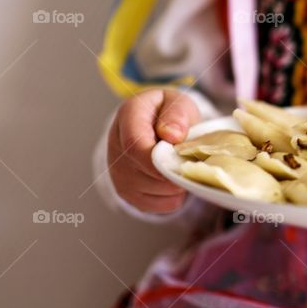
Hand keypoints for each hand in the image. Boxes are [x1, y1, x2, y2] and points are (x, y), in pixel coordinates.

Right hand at [107, 88, 199, 213]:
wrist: (157, 124)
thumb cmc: (170, 112)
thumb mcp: (178, 102)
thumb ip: (177, 114)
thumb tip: (172, 136)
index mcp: (127, 116)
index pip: (135, 144)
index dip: (159, 158)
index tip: (181, 159)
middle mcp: (115, 146)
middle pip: (144, 172)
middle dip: (174, 171)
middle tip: (191, 161)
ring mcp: (117, 172)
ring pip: (151, 191)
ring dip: (175, 184)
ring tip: (181, 166)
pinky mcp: (127, 193)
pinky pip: (156, 205)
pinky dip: (173, 197)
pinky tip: (175, 180)